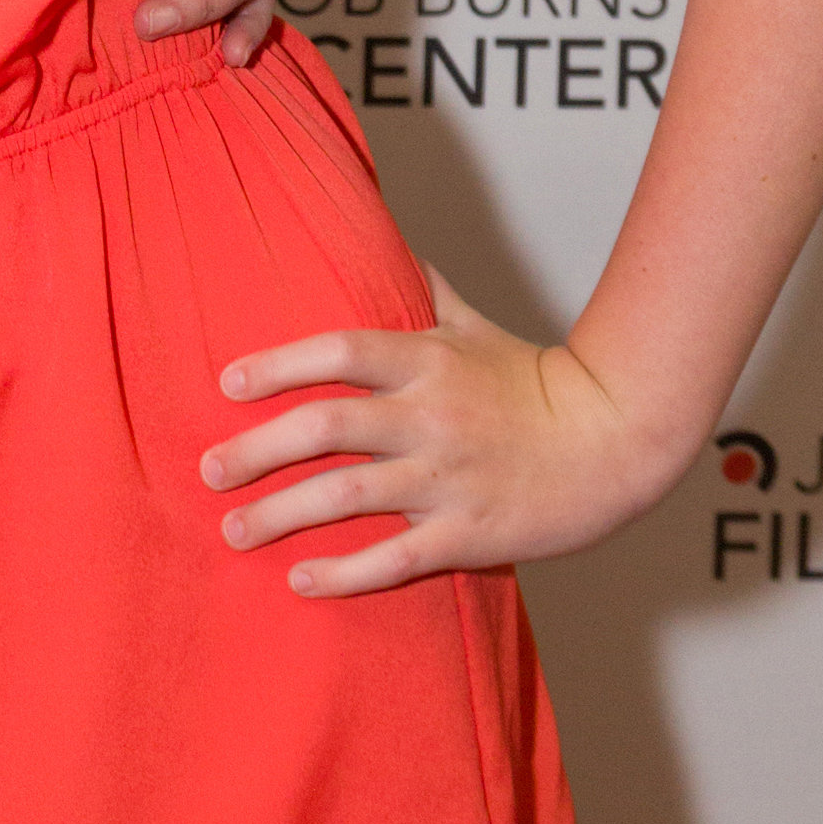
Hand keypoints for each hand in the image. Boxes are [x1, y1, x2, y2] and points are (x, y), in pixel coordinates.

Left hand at [198, 265, 678, 596]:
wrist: (617, 440)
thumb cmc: (540, 381)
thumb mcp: (476, 326)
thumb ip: (425, 291)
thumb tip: (387, 244)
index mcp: (428, 361)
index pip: (338, 352)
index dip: (277, 365)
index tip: (225, 383)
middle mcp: (431, 418)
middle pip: (326, 428)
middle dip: (256, 450)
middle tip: (206, 470)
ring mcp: (448, 479)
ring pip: (348, 497)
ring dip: (280, 515)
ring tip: (232, 531)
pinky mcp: (469, 534)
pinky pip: (395, 558)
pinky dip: (343, 572)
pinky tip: (299, 579)